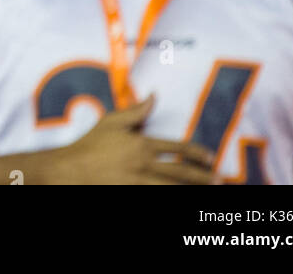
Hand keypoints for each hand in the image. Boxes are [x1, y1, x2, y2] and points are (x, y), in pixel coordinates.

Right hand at [50, 96, 216, 184]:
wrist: (72, 169)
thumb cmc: (91, 144)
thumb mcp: (111, 121)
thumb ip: (136, 110)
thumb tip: (153, 95)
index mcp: (142, 144)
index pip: (177, 148)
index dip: (196, 152)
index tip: (210, 157)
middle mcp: (145, 164)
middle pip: (181, 171)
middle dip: (203, 176)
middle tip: (220, 180)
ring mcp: (140, 182)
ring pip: (174, 187)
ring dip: (193, 189)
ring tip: (210, 190)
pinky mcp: (134, 193)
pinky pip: (159, 195)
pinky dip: (171, 195)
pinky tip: (182, 198)